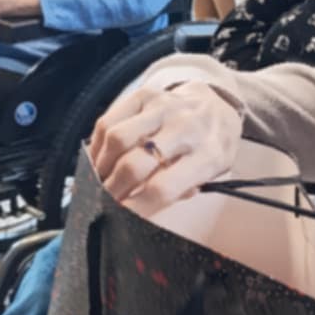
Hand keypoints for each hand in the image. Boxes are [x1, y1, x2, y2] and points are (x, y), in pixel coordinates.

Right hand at [88, 79, 242, 217]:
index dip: (135, 208)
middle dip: (112, 190)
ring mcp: (164, 108)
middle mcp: (186, 128)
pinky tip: (99, 159)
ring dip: (101, 166)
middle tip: (103, 202)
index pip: (163, 188)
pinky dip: (97, 145)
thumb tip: (135, 211)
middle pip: (134, 165)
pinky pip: (109, 121)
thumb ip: (178, 192)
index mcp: (208, 156)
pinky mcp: (145, 96)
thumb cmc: (210, 147)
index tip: (117, 218)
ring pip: (117, 139)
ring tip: (99, 180)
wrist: (216, 106)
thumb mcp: (210, 175)